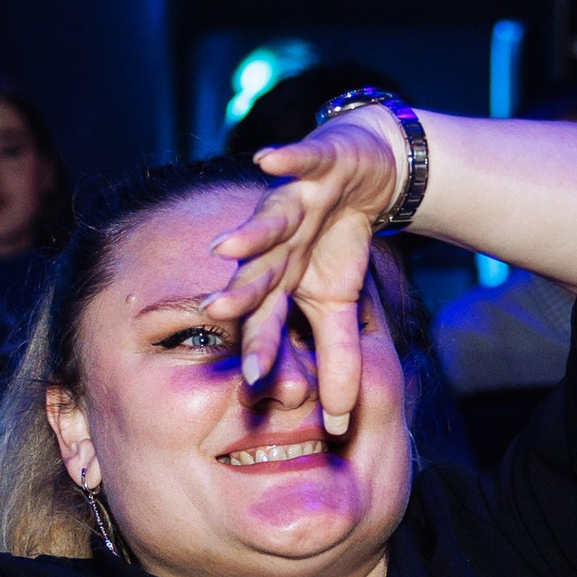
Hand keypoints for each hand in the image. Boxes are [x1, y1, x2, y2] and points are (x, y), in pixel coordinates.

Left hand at [205, 111, 410, 434]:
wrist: (364, 171)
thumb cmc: (337, 239)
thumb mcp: (342, 302)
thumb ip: (339, 356)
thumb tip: (342, 418)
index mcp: (280, 278)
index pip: (268, 318)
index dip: (262, 348)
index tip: (253, 383)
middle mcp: (278, 242)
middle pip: (258, 273)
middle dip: (239, 294)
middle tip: (213, 312)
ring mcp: (295, 200)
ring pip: (270, 219)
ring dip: (250, 232)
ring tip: (225, 247)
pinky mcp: (317, 161)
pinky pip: (301, 159)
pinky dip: (287, 158)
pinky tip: (266, 159)